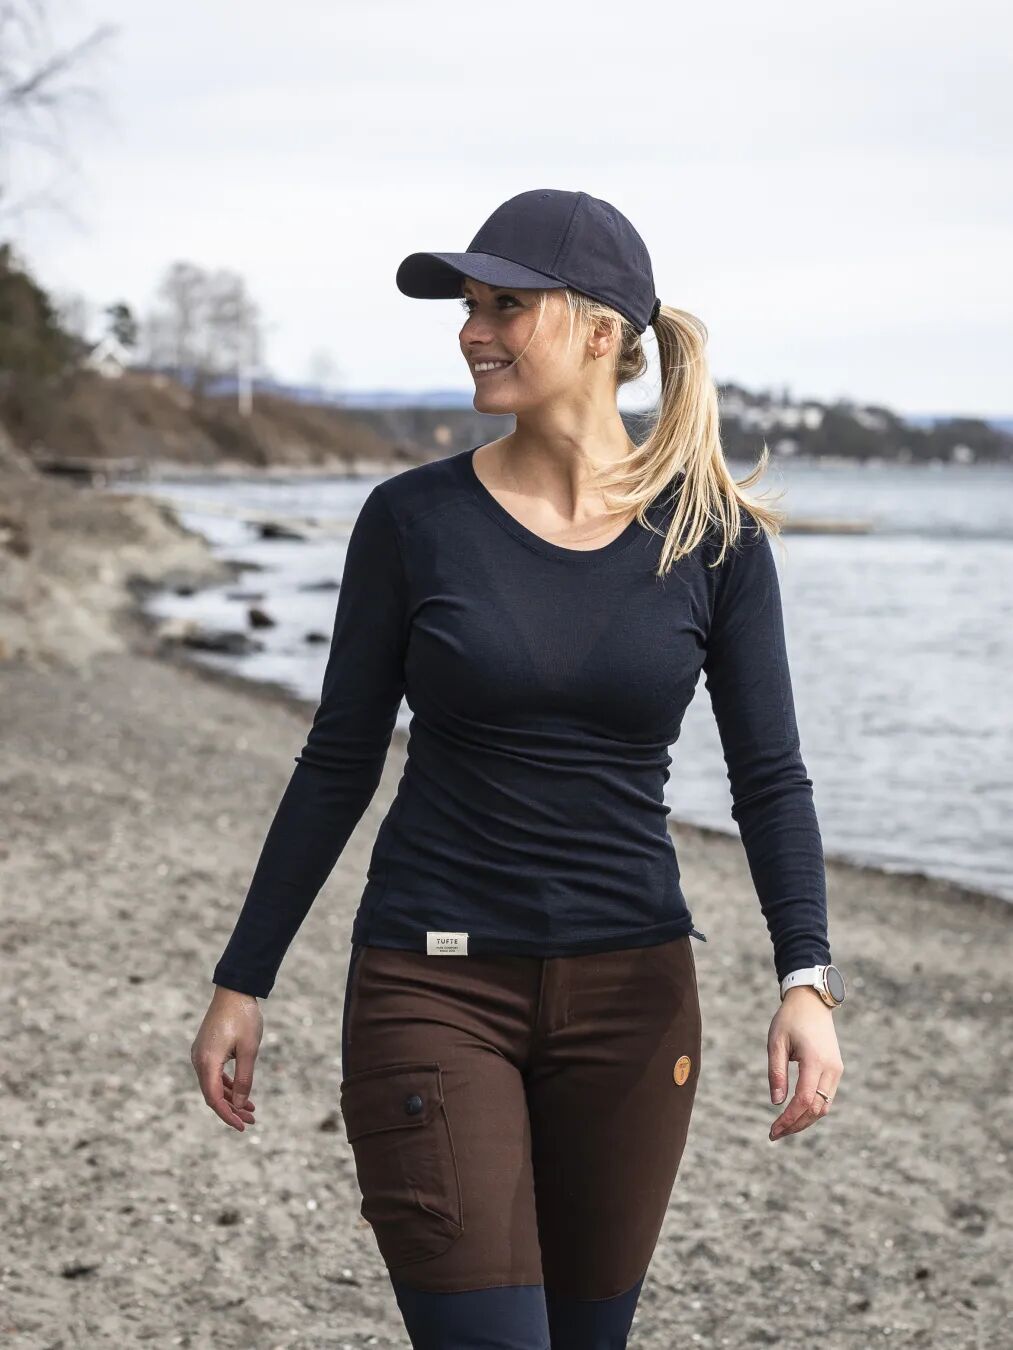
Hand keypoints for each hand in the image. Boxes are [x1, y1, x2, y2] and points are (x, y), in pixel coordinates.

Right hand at [190, 985, 263, 1130]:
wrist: (234, 990)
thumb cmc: (243, 1017)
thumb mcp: (249, 1050)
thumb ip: (244, 1078)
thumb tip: (240, 1104)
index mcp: (207, 1061)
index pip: (214, 1098)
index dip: (227, 1115)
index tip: (242, 1126)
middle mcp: (199, 1060)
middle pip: (212, 1094)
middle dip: (231, 1109)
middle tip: (251, 1121)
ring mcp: (201, 1054)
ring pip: (214, 1085)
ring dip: (231, 1098)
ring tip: (251, 1110)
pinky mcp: (206, 1049)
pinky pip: (214, 1074)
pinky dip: (227, 1084)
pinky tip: (241, 1093)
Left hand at [766, 986, 843, 1140]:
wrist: (812, 1002)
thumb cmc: (789, 1019)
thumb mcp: (776, 1042)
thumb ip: (776, 1072)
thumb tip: (776, 1103)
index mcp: (815, 1060)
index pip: (804, 1100)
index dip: (789, 1119)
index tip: (773, 1130)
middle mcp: (831, 1068)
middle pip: (816, 1109)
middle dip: (796, 1125)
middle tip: (774, 1134)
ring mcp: (836, 1070)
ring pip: (824, 1106)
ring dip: (805, 1120)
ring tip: (783, 1128)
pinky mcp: (836, 1070)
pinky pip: (826, 1097)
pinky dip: (812, 1109)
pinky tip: (795, 1113)